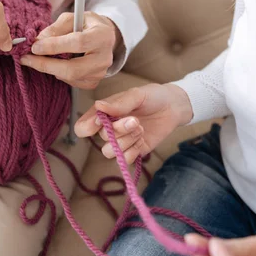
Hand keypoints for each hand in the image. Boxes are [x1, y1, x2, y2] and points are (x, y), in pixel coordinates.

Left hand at [19, 12, 118, 88]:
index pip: (78, 43)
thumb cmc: (86, 25)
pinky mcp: (93, 82)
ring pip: (69, 77)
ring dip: (49, 68)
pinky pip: (71, 82)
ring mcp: (100, 73)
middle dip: (46, 65)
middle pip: (73, 68)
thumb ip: (56, 28)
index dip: (54, 46)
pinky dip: (58, 73)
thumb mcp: (72, 18)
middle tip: (27, 59)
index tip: (34, 46)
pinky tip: (55, 64)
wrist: (105, 38)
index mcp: (102, 36)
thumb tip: (38, 41)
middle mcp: (104, 57)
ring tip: (38, 58)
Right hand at [74, 83, 192, 162]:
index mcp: (103, 114)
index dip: (87, 128)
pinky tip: (142, 140)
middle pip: (102, 138)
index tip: (101, 122)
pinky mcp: (133, 151)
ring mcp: (121, 141)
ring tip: (140, 129)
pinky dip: (134, 151)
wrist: (173, 107)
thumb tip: (99, 106)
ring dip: (126, 141)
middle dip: (119, 130)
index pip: (82, 127)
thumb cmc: (152, 97)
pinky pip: (125, 160)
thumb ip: (119, 103)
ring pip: (110, 152)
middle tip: (135, 120)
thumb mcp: (136, 95)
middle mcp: (109, 129)